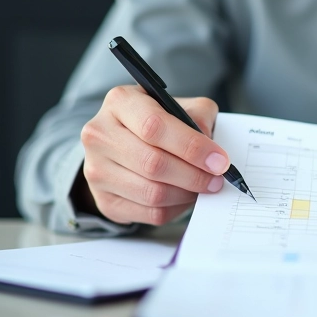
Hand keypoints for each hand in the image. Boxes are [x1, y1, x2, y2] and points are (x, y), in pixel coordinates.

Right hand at [75, 85, 229, 224]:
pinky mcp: (104, 201)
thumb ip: (199, 118)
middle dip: (194, 175)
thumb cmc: (157, 121)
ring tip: (203, 186)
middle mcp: (99, 134)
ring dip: (187, 194)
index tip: (219, 161)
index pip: (154, 126)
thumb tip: (212, 152)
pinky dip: (175, 208)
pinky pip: (150, 214)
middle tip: (217, 179)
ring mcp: (96, 170)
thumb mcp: (179, 106)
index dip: (191, 146)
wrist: (123, 142)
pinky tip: (184, 196)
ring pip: (152, 193)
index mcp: (120, 102)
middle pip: (153, 163)